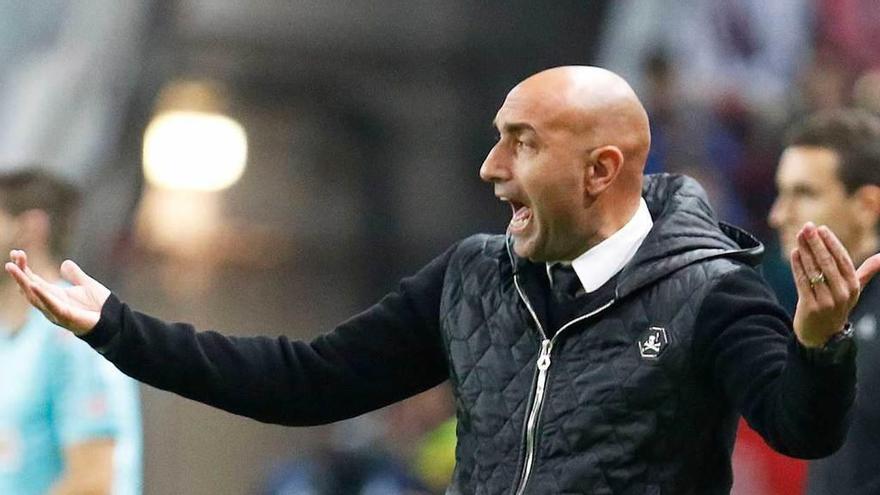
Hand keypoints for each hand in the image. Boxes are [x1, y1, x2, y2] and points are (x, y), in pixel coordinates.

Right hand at [5, 250, 109, 335]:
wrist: (113, 322)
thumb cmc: (99, 307)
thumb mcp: (86, 285)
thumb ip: (75, 275)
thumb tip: (64, 263)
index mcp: (54, 296)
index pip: (33, 280)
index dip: (24, 267)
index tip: (17, 252)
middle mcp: (50, 304)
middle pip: (29, 287)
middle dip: (20, 272)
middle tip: (13, 254)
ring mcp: (56, 312)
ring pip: (34, 296)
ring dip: (23, 281)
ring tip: (13, 267)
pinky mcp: (65, 317)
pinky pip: (51, 305)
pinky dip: (42, 295)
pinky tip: (33, 285)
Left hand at [791, 223, 879, 346]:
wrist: (822, 335)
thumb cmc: (837, 304)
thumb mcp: (854, 289)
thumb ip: (866, 271)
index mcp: (853, 286)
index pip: (842, 260)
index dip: (831, 243)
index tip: (821, 228)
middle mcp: (842, 294)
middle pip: (827, 263)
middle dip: (816, 243)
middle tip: (807, 227)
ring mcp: (826, 301)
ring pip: (814, 271)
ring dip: (805, 251)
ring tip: (798, 236)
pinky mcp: (811, 307)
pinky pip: (803, 283)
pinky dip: (798, 267)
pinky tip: (795, 253)